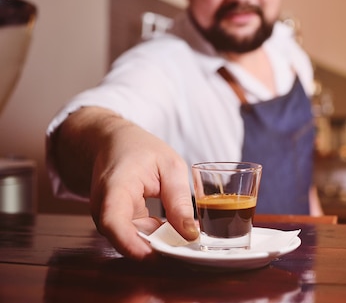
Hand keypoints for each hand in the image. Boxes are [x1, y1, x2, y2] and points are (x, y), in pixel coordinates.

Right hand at [55, 108, 199, 259]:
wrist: (113, 142)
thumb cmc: (139, 148)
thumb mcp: (170, 166)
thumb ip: (179, 200)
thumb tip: (189, 234)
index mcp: (115, 188)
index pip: (113, 223)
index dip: (132, 244)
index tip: (156, 255)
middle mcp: (105, 208)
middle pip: (126, 239)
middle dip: (159, 248)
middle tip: (190, 245)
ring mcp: (109, 218)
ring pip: (134, 241)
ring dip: (161, 242)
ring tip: (187, 234)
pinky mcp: (118, 223)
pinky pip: (137, 236)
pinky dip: (157, 236)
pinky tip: (176, 229)